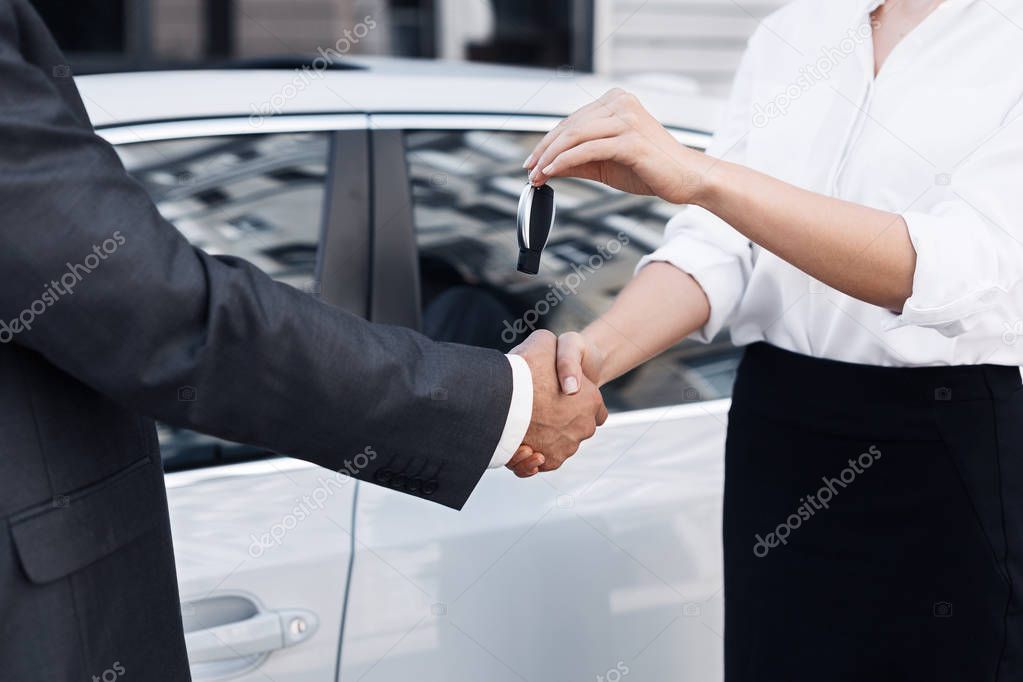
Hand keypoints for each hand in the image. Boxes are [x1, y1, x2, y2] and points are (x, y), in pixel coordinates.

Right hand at [509, 330, 607, 474]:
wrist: (504, 394)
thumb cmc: (525, 365)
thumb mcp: (544, 341)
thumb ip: (556, 350)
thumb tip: (557, 362)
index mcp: (591, 399)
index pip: (595, 408)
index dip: (579, 402)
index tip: (559, 398)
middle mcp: (584, 426)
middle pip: (574, 427)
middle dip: (558, 422)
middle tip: (534, 412)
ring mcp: (568, 446)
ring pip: (557, 445)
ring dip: (542, 439)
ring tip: (522, 428)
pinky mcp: (549, 462)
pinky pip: (542, 463)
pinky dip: (532, 459)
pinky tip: (522, 447)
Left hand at [523, 88, 711, 204]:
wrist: (688, 178)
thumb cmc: (652, 169)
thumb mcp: (607, 163)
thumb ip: (578, 160)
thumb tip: (546, 168)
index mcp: (617, 101)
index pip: (572, 120)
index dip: (547, 142)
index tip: (531, 161)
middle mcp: (621, 103)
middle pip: (569, 126)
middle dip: (543, 150)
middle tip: (528, 171)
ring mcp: (627, 120)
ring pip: (574, 135)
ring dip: (549, 157)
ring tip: (537, 175)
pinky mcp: (630, 140)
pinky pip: (587, 149)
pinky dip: (564, 162)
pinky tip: (551, 173)